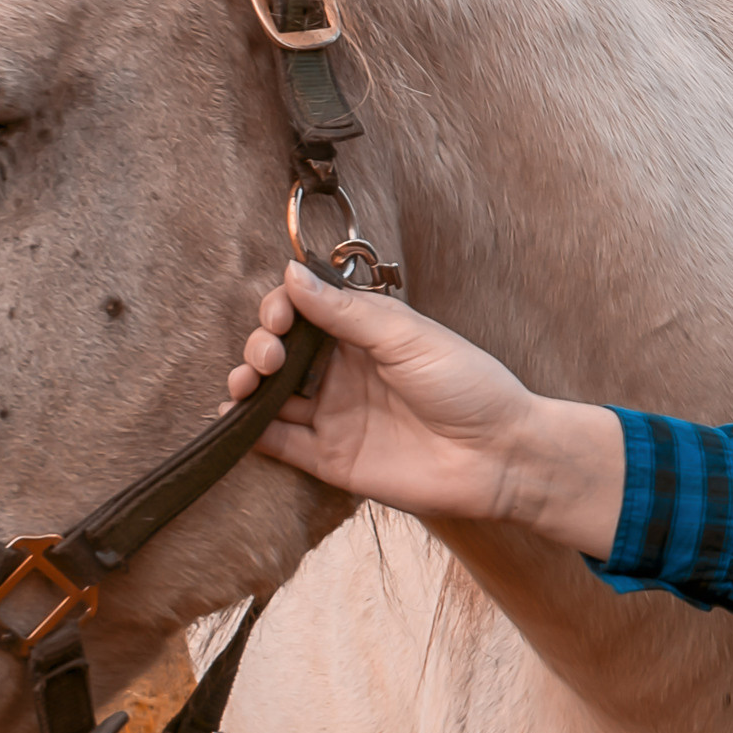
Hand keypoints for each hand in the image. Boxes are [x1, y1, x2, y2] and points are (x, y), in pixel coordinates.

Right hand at [230, 263, 627, 557]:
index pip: (306, 309)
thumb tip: (291, 273)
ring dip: (247, 382)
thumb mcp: (407, 337)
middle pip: (282, 350)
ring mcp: (336, 415)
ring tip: (246, 381)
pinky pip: (279, 444)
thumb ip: (346, 311)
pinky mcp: (332, 458)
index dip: (282, 307)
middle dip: (261, 344)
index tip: (279, 316)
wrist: (499, 456)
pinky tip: (233, 418)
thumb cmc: (468, 385)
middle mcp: (345, 371)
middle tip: (269, 354)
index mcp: (366, 333)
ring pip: (271, 395)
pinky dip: (249, 432)